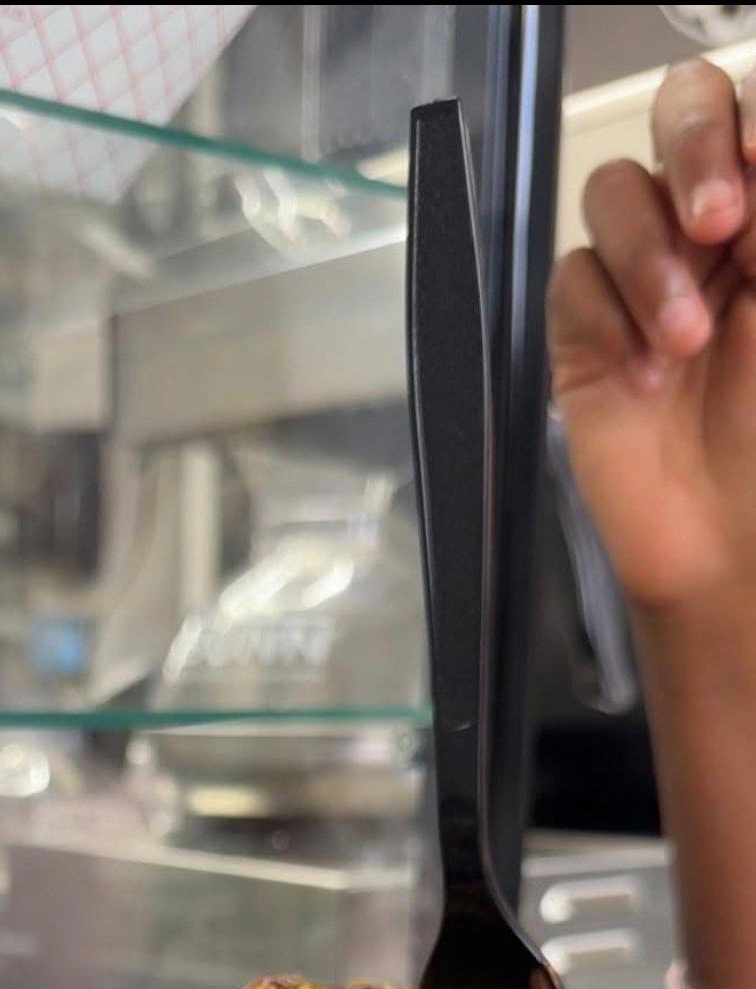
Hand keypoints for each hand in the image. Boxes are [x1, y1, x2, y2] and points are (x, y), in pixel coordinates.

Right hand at [548, 60, 755, 613]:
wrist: (732, 552)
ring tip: (686, 340)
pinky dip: (606, 318)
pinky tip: (643, 374)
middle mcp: (713, 228)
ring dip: (649, 257)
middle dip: (695, 149)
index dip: (747, 125)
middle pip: (682, 114)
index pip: (752, 115)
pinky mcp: (585, 332)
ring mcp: (646, 275)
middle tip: (717, 219)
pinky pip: (573, 281)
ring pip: (617, 191)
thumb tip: (754, 163)